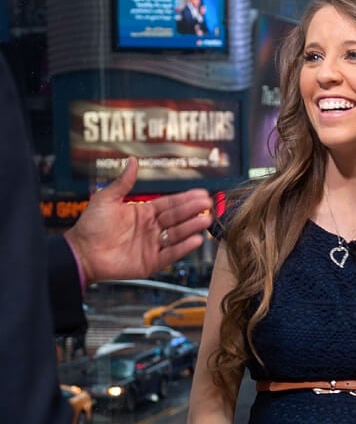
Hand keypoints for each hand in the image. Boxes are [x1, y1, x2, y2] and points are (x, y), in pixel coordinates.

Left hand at [64, 157, 213, 284]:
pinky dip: (183, 248)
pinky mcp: (150, 262)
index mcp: (143, 213)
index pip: (169, 204)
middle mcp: (151, 229)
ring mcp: (152, 245)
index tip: (201, 193)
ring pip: (177, 235)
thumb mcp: (106, 199)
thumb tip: (132, 160)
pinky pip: (170, 254)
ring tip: (206, 219)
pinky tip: (195, 239)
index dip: (185, 199)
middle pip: (177, 218)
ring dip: (192, 227)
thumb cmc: (90, 226)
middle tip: (208, 204)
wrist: (80, 252)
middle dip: (193, 211)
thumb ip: (123, 182)